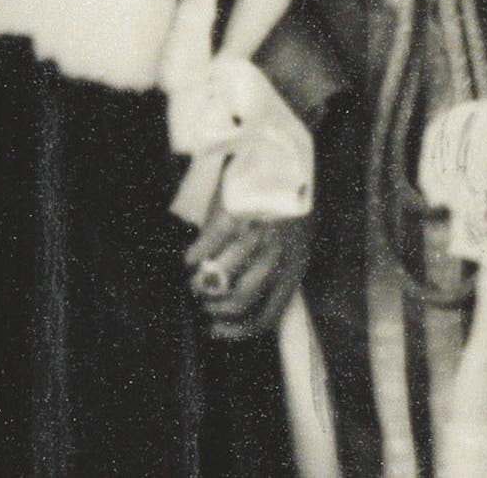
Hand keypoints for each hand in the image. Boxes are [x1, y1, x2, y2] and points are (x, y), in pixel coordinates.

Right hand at [185, 199, 313, 339]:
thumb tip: (238, 303)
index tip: (215, 331)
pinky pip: (206, 247)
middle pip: (239, 301)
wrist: (286, 155)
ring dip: (200, 284)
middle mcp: (279, 254)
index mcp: (296, 265)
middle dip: (214, 308)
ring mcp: (257, 234)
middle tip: (203, 303)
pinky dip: (193, 256)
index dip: (237, 331)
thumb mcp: (296, 240)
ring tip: (195, 279)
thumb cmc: (288, 202)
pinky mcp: (237, 214)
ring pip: (219, 277)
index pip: (266, 316)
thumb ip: (276, 271)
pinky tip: (190, 257)